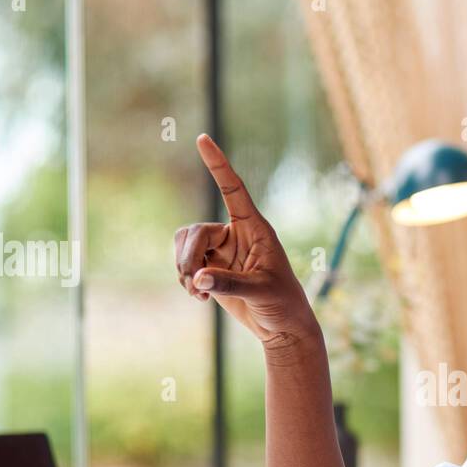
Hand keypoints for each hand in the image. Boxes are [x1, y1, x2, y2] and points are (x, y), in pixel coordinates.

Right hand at [174, 134, 320, 350]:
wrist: (282, 328)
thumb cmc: (282, 303)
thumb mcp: (260, 291)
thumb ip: (229, 284)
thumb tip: (198, 279)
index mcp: (255, 229)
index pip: (233, 190)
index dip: (218, 164)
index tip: (203, 138)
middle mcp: (236, 234)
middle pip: (196, 231)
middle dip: (190, 258)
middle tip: (195, 284)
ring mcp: (221, 251)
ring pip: (185, 245)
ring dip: (184, 269)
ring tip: (198, 293)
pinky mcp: (211, 269)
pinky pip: (184, 264)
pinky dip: (186, 280)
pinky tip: (200, 296)